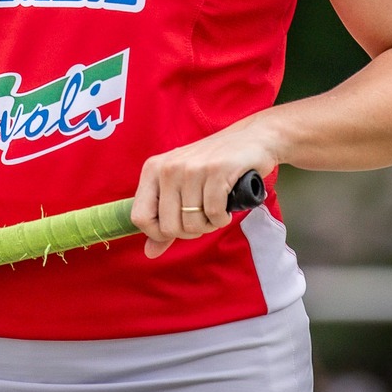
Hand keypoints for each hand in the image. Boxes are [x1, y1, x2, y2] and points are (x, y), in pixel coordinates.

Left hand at [130, 122, 277, 259]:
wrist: (251, 139)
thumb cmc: (213, 166)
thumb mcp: (182, 188)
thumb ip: (164, 220)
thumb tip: (149, 252)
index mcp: (153, 170)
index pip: (139, 217)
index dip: (158, 233)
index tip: (178, 227)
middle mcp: (168, 168)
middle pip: (168, 227)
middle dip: (190, 232)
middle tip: (204, 218)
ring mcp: (192, 169)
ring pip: (192, 223)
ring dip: (209, 225)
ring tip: (216, 209)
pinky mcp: (217, 171)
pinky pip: (214, 215)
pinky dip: (223, 219)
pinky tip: (227, 207)